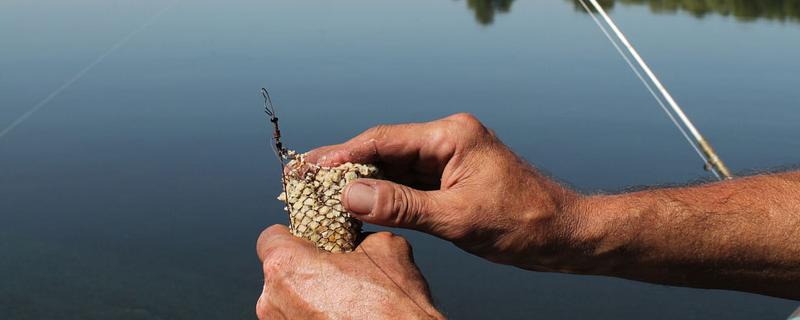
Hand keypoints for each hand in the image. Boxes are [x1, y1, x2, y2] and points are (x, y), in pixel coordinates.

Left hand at [255, 225, 443, 319]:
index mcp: (286, 267)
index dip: (294, 235)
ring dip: (310, 297)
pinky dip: (314, 317)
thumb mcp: (385, 248)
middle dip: (305, 270)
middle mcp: (272, 301)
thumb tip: (357, 237)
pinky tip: (343, 317)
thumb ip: (360, 235)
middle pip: (279, 273)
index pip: (269, 238)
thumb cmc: (393, 306)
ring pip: (288, 302)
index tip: (313, 241)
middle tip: (337, 272)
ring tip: (344, 301)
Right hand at [306, 113, 582, 270]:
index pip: (384, 140)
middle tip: (304, 181)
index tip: (308, 167)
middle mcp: (448, 140)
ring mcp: (450, 160)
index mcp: (452, 136)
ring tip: (322, 197)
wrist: (565, 235)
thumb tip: (350, 195)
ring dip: (362, 184)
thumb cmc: (524, 222)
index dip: (342, 155)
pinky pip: (409, 185)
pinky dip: (384, 197)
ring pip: (394, 169)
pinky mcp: (453, 180)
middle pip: (384, 151)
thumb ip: (402, 206)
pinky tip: (359, 208)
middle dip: (345, 169)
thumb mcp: (458, 218)